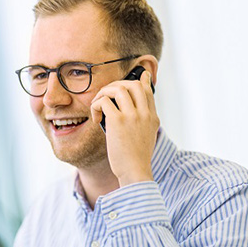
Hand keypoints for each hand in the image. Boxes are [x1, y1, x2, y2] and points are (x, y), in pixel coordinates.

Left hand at [90, 71, 159, 186]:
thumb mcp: (146, 138)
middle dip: (116, 85)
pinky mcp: (118, 121)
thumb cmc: (136, 159)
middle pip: (133, 84)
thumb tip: (134, 115)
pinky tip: (95, 118)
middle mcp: (145, 114)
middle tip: (105, 95)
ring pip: (117, 89)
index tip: (140, 75)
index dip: (142, 80)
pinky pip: (104, 102)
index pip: (148, 91)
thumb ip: (143, 124)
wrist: (135, 172)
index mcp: (152, 118)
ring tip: (98, 106)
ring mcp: (132, 116)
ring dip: (103, 94)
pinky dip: (96, 106)